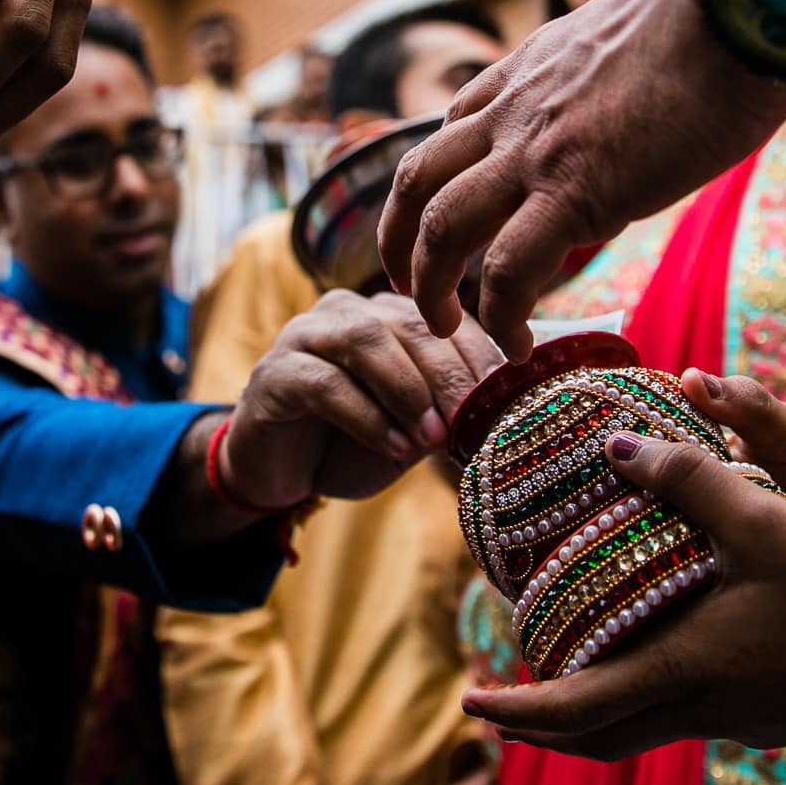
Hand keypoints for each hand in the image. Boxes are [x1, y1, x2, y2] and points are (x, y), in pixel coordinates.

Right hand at [221, 291, 500, 507]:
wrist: (282, 473)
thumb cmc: (355, 445)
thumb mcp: (414, 429)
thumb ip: (450, 413)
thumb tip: (511, 416)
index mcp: (388, 314)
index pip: (444, 318)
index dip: (480, 353)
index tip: (511, 393)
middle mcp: (347, 311)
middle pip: (408, 324)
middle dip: (448, 373)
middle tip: (475, 420)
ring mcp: (305, 336)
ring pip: (366, 341)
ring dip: (408, 390)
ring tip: (434, 437)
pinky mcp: (275, 372)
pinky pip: (325, 382)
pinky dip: (367, 417)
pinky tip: (394, 449)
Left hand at [378, 0, 785, 359]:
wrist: (739, 4)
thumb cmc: (717, 18)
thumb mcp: (631, 41)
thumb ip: (606, 84)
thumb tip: (634, 118)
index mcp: (527, 70)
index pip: (454, 129)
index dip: (440, 183)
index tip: (444, 220)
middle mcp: (513, 109)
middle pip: (418, 180)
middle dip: (400, 240)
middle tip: (408, 286)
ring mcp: (535, 150)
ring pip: (441, 227)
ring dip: (430, 286)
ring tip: (445, 328)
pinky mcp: (575, 190)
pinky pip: (509, 269)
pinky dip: (500, 316)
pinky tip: (517, 344)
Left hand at [460, 415, 785, 758]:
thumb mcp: (764, 519)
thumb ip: (689, 479)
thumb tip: (617, 446)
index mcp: (685, 672)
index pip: (575, 710)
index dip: (516, 710)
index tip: (471, 701)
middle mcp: (704, 712)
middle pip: (600, 740)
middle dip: (544, 728)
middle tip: (504, 705)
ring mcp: (743, 723)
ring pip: (646, 732)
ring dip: (597, 713)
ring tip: (570, 674)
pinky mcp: (776, 717)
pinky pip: (690, 716)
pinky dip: (651, 698)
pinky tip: (666, 656)